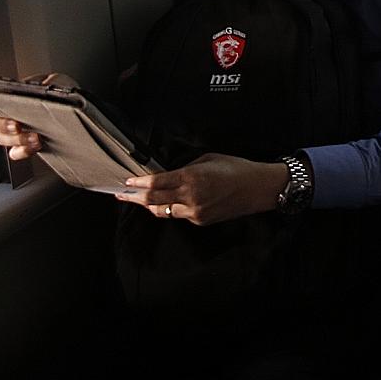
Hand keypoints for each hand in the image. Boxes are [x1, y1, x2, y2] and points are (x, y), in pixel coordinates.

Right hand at [0, 72, 77, 160]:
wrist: (75, 109)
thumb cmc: (61, 93)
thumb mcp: (58, 81)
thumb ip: (49, 81)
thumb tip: (45, 86)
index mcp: (11, 97)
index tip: (10, 111)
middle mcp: (9, 115)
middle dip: (2, 126)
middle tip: (17, 126)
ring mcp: (16, 131)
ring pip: (3, 139)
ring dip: (18, 139)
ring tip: (36, 137)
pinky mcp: (26, 146)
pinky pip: (15, 152)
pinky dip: (23, 151)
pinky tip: (37, 146)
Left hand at [116, 153, 286, 225]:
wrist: (258, 188)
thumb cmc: (237, 169)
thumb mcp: (208, 159)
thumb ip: (187, 166)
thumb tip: (170, 172)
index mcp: (191, 177)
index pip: (156, 183)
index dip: (138, 183)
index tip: (128, 182)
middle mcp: (190, 196)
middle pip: (153, 201)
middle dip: (134, 198)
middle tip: (122, 194)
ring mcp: (195, 211)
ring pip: (163, 211)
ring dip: (149, 206)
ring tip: (139, 201)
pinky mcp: (201, 220)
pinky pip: (179, 215)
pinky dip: (171, 209)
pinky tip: (167, 204)